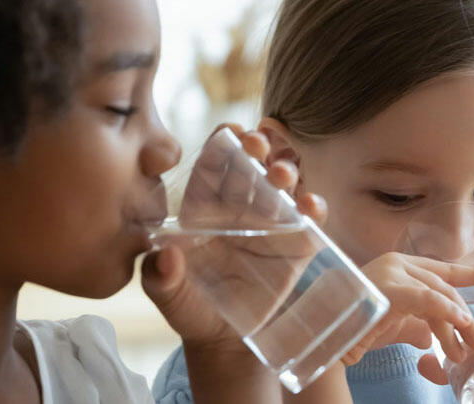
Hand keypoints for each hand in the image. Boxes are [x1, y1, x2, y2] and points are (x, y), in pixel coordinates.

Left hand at [142, 123, 326, 349]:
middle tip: (257, 145)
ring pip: (283, 184)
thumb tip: (166, 255)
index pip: (214, 166)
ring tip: (282, 175)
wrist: (223, 340)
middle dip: (258, 147)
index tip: (231, 132)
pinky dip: (313, 208)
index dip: (222, 145)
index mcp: (204, 207)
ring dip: (286, 170)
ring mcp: (270, 224)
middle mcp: (239, 207)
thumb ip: (160, 276)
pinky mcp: (296, 245)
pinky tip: (309, 206)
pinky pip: (309, 220)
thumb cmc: (190, 308)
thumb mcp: (168, 295)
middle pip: (252, 165)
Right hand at [340, 252, 473, 384]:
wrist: (324, 337)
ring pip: (439, 296)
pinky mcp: (388, 287)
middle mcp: (396, 263)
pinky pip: (426, 299)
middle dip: (466, 317)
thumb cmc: (354, 329)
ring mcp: (391, 272)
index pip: (442, 269)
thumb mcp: (395, 325)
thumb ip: (417, 324)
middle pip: (444, 288)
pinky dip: (446, 311)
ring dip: (458, 324)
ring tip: (469, 347)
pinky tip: (460, 323)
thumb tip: (432, 337)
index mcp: (398, 266)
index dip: (470, 273)